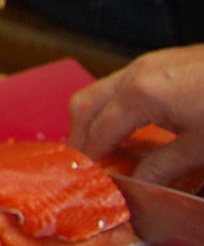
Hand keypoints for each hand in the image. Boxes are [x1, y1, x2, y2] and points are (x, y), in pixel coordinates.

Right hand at [71, 47, 203, 184]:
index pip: (99, 132)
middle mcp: (136, 73)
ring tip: (110, 149)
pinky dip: (118, 106)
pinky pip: (125, 83)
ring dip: (98, 119)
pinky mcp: (165, 60)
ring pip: (104, 90)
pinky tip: (136, 127)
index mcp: (141, 95)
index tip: (86, 180)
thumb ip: (164, 167)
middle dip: (80, 135)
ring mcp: (150, 62)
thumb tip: (138, 185)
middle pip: (86, 104)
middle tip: (87, 165)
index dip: (89, 159)